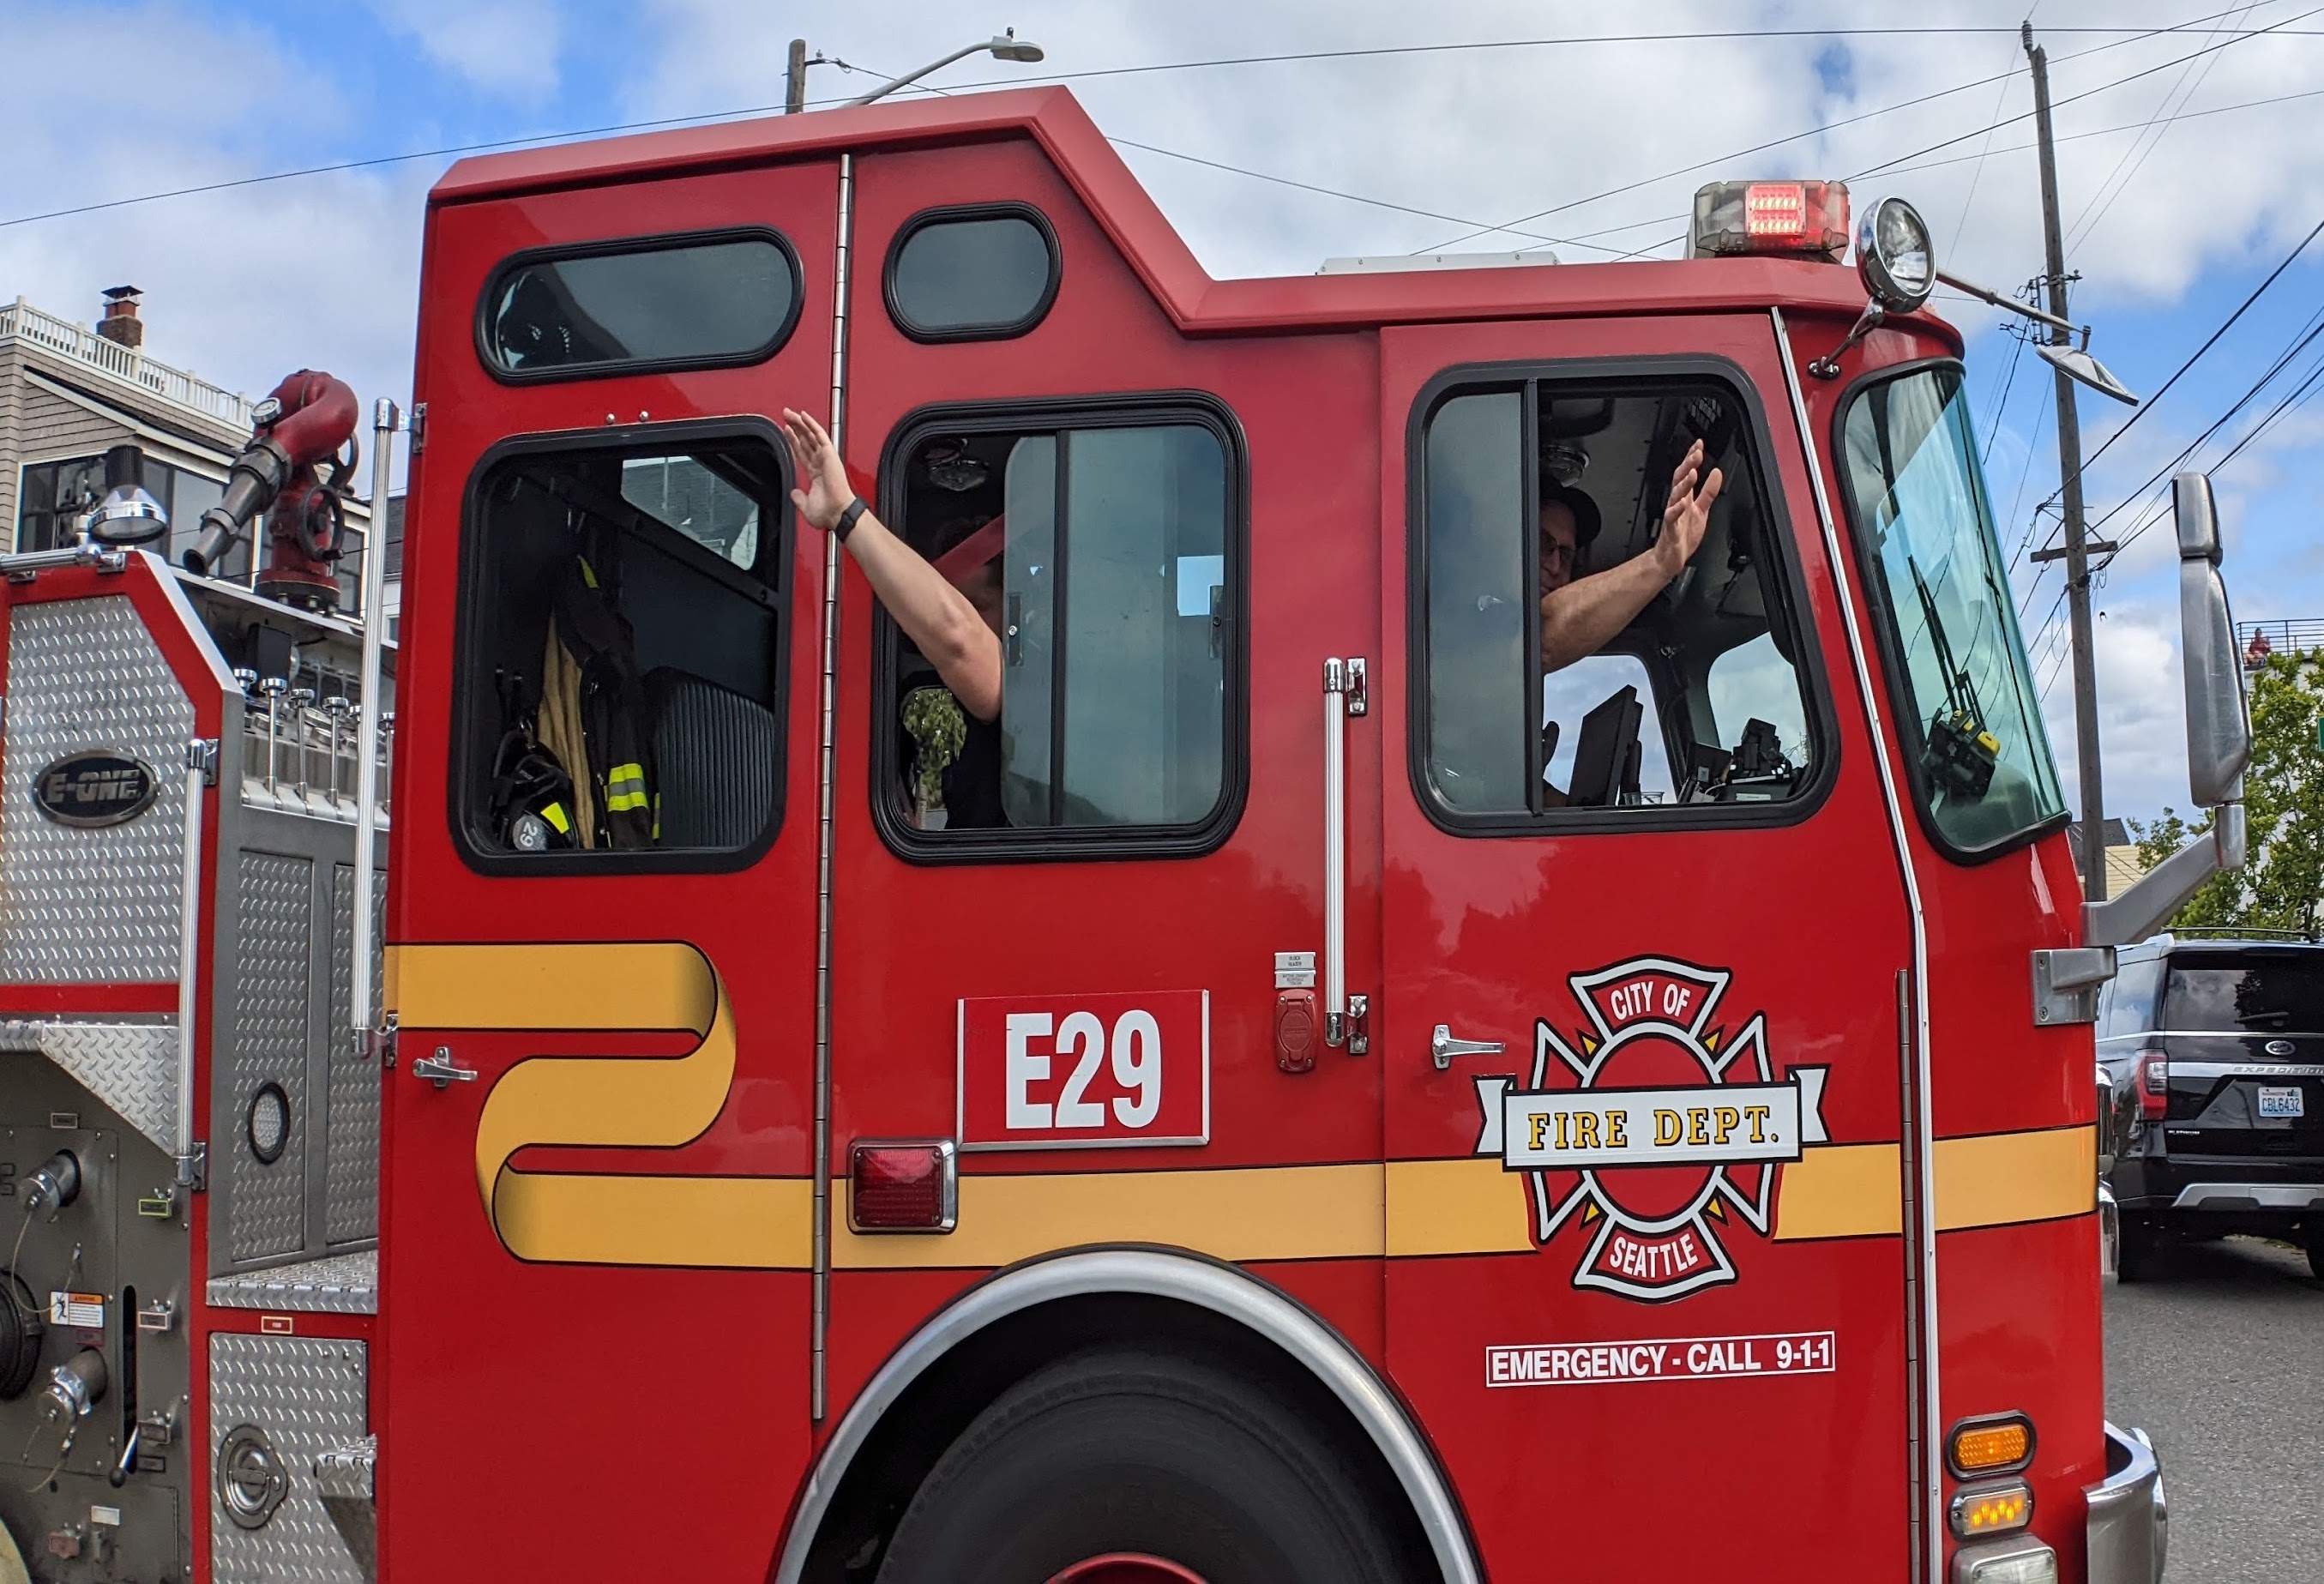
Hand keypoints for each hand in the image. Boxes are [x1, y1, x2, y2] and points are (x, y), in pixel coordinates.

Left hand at [781, 407, 853, 531]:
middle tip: (786, 416)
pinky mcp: (829, 454)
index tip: (787, 432)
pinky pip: (819, 434)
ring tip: (789, 413)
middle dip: (795, 427)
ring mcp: (826, 457)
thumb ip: (799, 498)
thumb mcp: (807, 507)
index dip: (794, 441)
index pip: (803, 452)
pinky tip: (803, 416)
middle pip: (805, 440)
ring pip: (810, 434)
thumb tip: (794, 493)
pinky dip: (812, 424)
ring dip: (800, 423)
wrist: (838, 513)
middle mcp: (822, 463)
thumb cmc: (829, 513)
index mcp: (817, 474)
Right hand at [1654, 438, 1723, 577]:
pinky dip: (1676, 509)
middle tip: (1696, 453)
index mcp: (1684, 497)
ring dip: (1683, 484)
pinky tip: (1683, 502)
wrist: (1670, 558)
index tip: (1699, 444)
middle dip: (1688, 465)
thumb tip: (1717, 473)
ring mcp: (1672, 515)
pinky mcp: (1670, 529)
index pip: (1687, 473)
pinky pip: (1671, 517)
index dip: (1692, 458)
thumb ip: (1709, 492)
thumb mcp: (1702, 510)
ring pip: (1676, 495)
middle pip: (1680, 479)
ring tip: (1692, 473)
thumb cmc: (1683, 535)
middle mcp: (1677, 503)